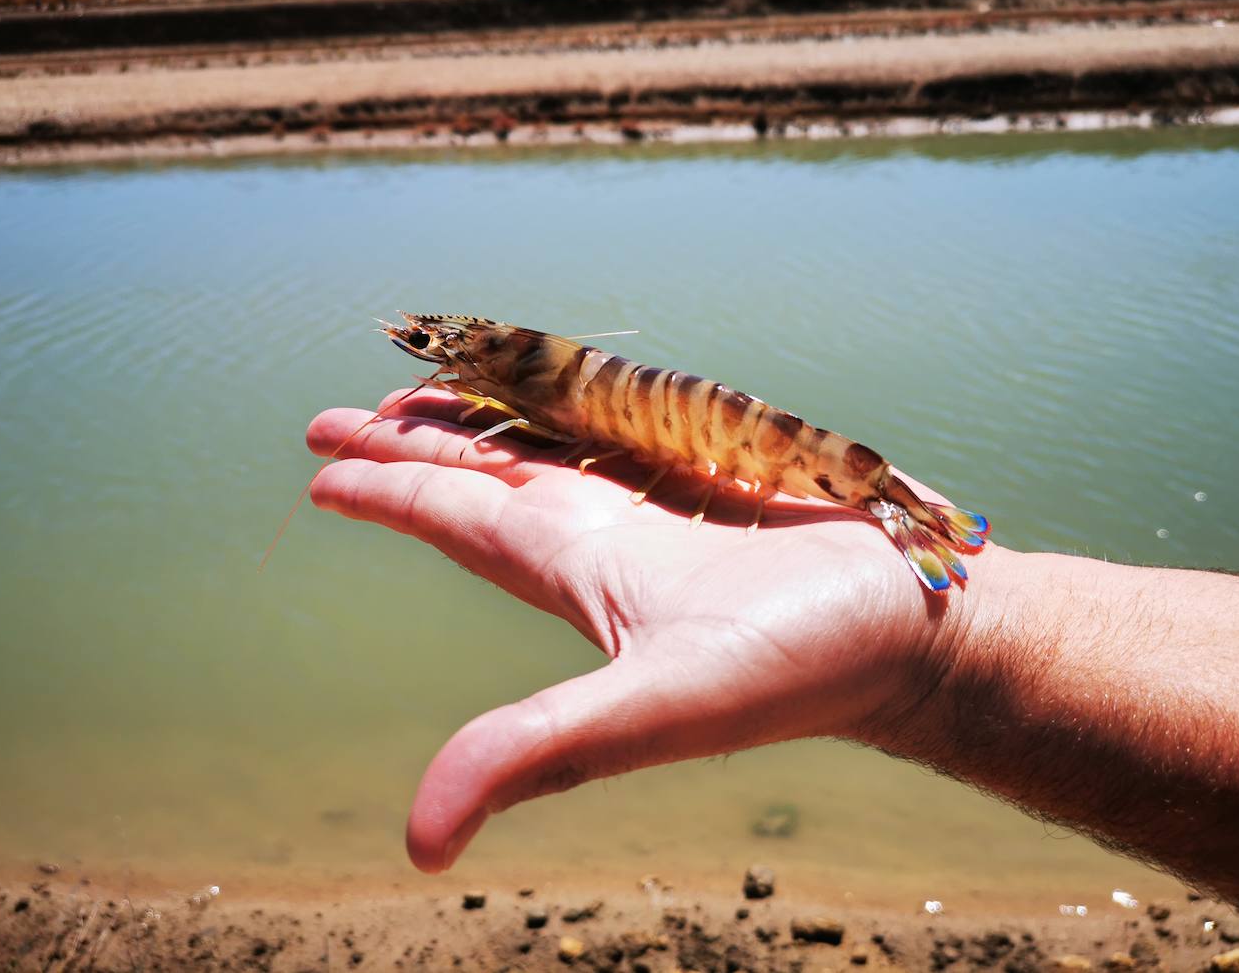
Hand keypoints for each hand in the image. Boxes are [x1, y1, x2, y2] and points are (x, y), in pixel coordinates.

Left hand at [307, 388, 990, 872]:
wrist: (916, 630)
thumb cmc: (800, 667)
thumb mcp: (657, 709)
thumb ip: (540, 752)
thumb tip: (420, 843)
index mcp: (578, 570)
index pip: (456, 519)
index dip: (387, 493)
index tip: (321, 468)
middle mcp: (608, 536)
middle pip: (484, 475)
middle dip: (412, 447)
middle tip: (342, 414)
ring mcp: (665, 505)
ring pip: (550, 445)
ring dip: (485, 420)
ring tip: (433, 394)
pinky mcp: (722, 476)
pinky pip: (626, 426)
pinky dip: (579, 404)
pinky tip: (566, 395)